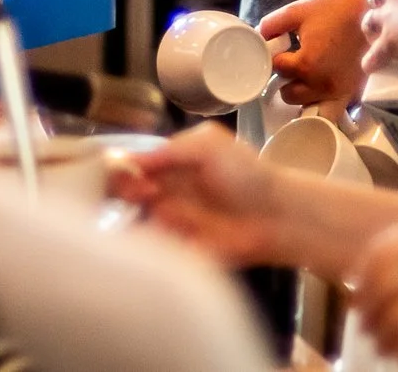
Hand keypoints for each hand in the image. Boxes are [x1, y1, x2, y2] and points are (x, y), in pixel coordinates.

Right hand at [109, 123, 285, 267]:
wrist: (276, 216)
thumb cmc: (246, 175)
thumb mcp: (209, 145)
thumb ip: (171, 149)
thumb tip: (130, 160)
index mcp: (170, 164)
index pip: (131, 166)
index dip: (121, 170)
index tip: (128, 175)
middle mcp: (164, 193)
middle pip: (124, 195)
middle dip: (123, 194)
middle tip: (145, 195)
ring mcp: (169, 224)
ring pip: (133, 222)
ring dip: (132, 220)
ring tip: (155, 215)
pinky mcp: (177, 251)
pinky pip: (151, 250)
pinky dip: (146, 246)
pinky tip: (155, 239)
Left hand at [260, 0, 370, 106]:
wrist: (375, 11)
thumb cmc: (339, 8)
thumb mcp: (301, 10)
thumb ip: (274, 23)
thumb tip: (260, 35)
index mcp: (306, 64)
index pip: (276, 68)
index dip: (276, 56)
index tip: (283, 47)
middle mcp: (321, 84)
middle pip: (288, 94)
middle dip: (288, 78)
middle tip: (295, 62)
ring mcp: (338, 92)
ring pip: (308, 107)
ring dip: (303, 94)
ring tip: (308, 77)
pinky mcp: (352, 94)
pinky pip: (332, 113)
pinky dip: (323, 108)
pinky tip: (322, 93)